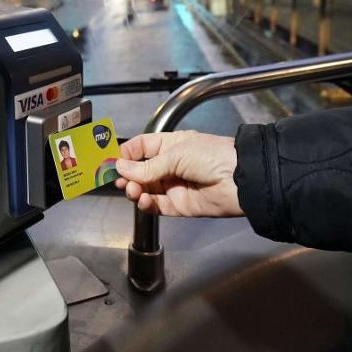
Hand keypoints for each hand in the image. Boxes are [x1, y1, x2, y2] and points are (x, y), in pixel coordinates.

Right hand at [113, 131, 242, 216]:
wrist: (240, 180)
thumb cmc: (213, 156)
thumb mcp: (176, 154)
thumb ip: (147, 166)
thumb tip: (121, 167)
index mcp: (170, 145)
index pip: (141, 148)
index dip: (126, 154)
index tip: (111, 161)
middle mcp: (170, 165)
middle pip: (140, 171)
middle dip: (127, 175)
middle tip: (118, 180)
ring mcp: (174, 186)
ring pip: (146, 190)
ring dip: (135, 190)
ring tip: (132, 190)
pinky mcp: (179, 205)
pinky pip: (157, 206)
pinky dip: (146, 204)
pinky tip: (142, 200)